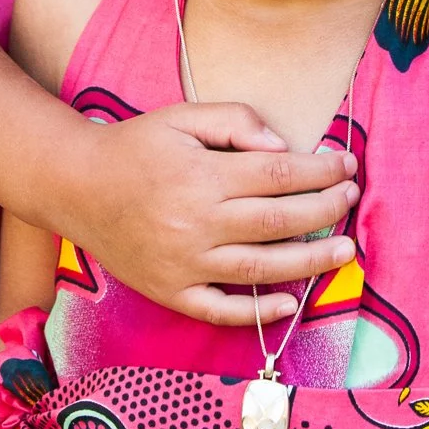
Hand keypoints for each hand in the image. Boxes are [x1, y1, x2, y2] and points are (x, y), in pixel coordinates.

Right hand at [60, 103, 361, 323]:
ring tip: (344, 252)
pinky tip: (288, 303)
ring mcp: (184, 263)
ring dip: (308, 262)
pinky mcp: (170, 291)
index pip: (279, 175)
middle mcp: (198, 223)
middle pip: (277, 221)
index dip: (320, 172)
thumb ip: (235, 121)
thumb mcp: (183, 116)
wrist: (77, 187)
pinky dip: (255, 311)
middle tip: (351, 198)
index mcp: (204, 177)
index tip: (346, 165)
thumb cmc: (135, 145)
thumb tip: (282, 148)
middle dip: (323, 209)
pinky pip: (218, 309)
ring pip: (259, 268)